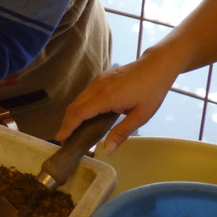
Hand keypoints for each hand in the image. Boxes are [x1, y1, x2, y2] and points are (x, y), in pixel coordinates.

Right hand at [54, 50, 180, 153]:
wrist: (156, 66)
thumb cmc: (152, 92)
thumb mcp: (141, 116)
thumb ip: (122, 132)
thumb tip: (107, 150)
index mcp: (106, 97)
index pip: (79, 114)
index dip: (68, 127)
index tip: (60, 139)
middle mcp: (97, 87)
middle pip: (74, 107)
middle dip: (66, 124)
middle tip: (64, 140)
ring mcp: (97, 81)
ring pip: (78, 99)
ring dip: (72, 115)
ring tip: (72, 131)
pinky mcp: (100, 78)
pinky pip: (84, 94)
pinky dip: (79, 107)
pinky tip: (84, 116)